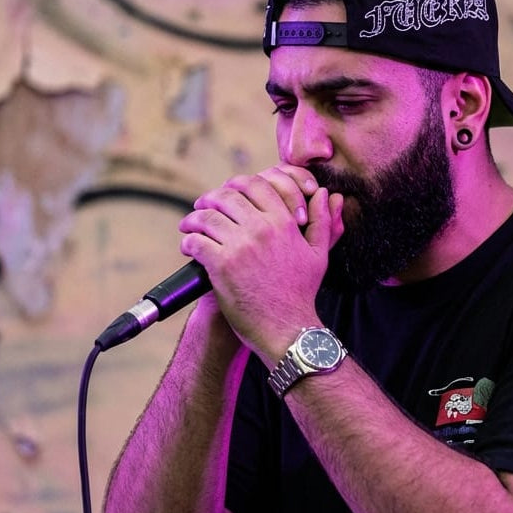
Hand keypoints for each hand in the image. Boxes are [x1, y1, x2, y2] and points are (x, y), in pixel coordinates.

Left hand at [178, 165, 343, 364]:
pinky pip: (197, 242)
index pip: (255, 184)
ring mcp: (240, 246)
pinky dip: (189, 242)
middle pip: (226, 196)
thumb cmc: (301, 293)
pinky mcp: (222, 265)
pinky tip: (189, 247)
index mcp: (284, 222)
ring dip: (194, 219)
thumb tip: (324, 194)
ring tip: (189, 227)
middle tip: (201, 206)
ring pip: (207, 217)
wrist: (286, 329)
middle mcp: (261, 229)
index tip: (226, 192)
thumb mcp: (319, 254)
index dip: (236, 184)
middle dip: (210, 198)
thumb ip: (322, 221)